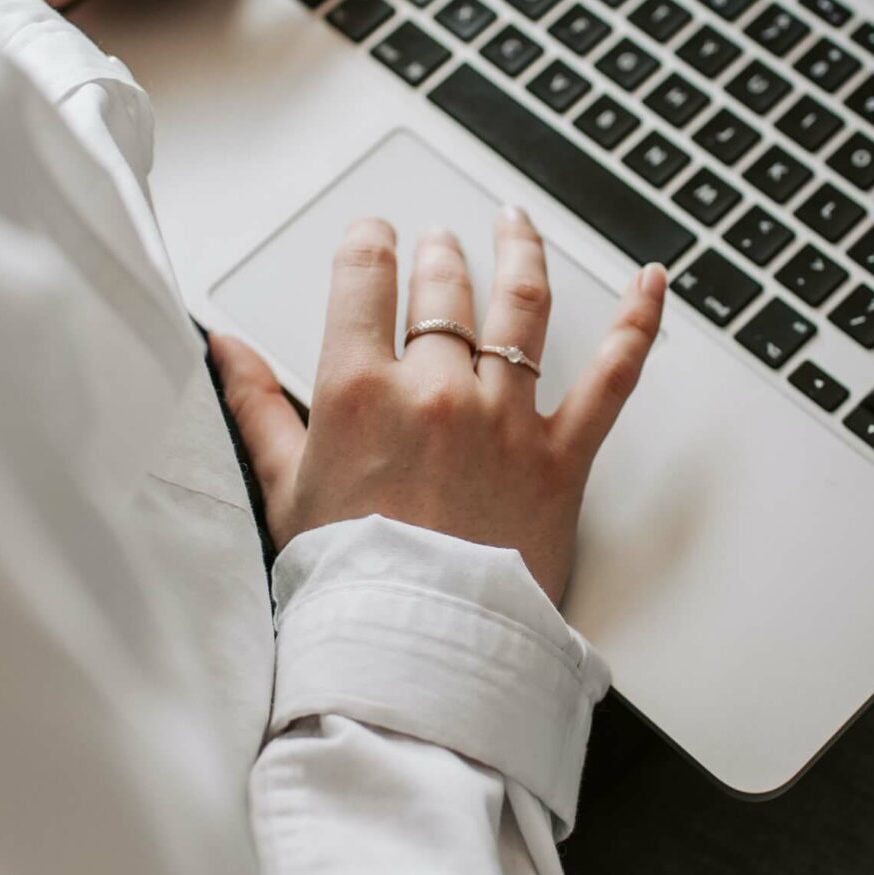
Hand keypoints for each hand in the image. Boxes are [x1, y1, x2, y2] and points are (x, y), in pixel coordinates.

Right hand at [210, 209, 666, 603]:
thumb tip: (222, 346)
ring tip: (514, 224)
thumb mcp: (284, 488)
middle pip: (442, 291)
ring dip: (518, 253)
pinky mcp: (560, 456)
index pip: (364, 279)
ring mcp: (505, 418)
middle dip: (437, 255)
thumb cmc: (349, 582)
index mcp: (360, 392)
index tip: (373, 235)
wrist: (418, 650)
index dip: (369, 244)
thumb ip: (254, 405)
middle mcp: (437, 391)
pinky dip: (637, 322)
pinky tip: (651, 283)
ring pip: (520, 307)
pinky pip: (611, 376)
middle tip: (436, 242)